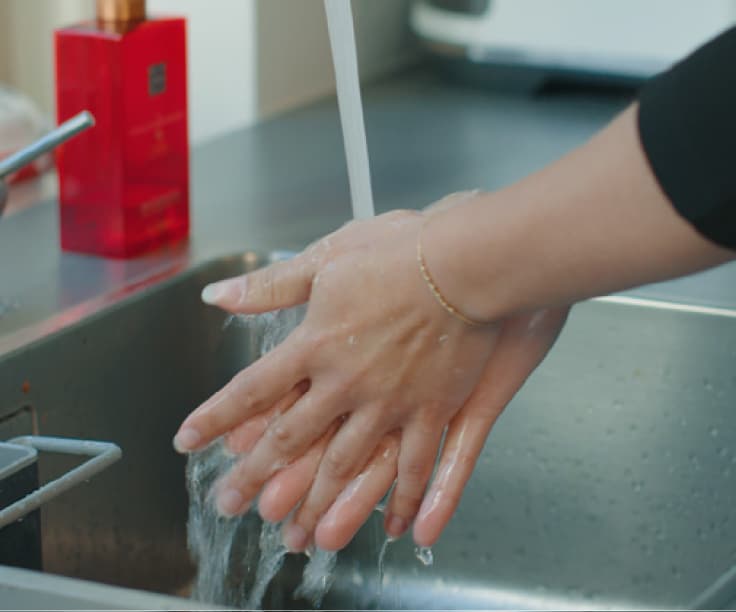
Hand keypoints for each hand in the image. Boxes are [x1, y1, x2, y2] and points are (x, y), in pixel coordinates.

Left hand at [175, 202, 505, 549]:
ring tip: (296, 536)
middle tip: (230, 506)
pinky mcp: (432, 410)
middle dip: (256, 476)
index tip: (188, 441)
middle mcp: (345, 382)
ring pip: (345, 465)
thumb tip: (218, 296)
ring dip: (317, 503)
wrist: (463, 263)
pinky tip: (395, 529)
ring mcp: (389, 402)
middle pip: (291, 439)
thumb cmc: (399, 253)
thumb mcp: (328, 257)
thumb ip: (272, 286)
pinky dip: (403, 500)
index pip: (252, 390)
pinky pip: (414, 465)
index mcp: (315, 343)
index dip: (216, 417)